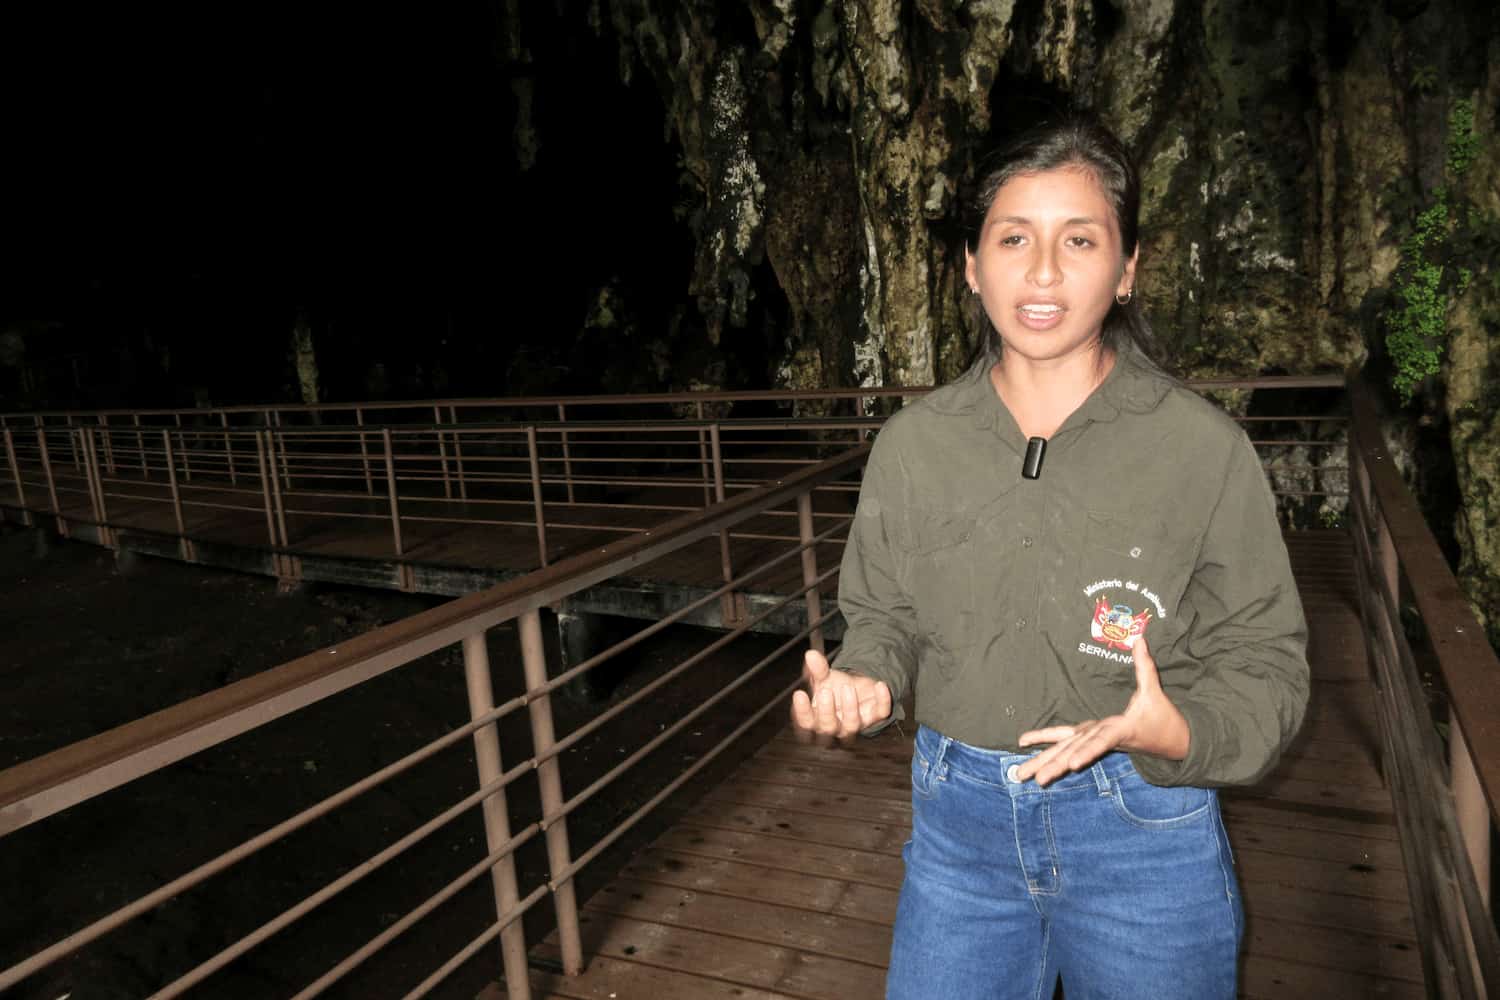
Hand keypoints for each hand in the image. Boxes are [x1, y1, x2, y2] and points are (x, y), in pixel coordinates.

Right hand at [790, 648, 892, 741]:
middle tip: (825, 692)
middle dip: (826, 711)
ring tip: (847, 687)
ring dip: (850, 708)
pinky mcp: (875, 717)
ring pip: (852, 725)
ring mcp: (856, 724)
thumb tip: (811, 655)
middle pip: (828, 728)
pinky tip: (880, 685)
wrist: (857, 689)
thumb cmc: (834, 688)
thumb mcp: (823, 678)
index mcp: (817, 720)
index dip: (802, 712)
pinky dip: (883, 700)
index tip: (800, 694)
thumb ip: (817, 669)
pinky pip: (881, 713)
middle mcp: (836, 728)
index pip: (806, 724)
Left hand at [1014, 636, 1188, 785]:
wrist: (1176, 743)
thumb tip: (1140, 638)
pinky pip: (1070, 745)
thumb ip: (1145, 667)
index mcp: (1120, 730)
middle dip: (1053, 764)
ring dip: (1046, 763)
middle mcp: (1105, 738)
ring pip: (1069, 752)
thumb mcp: (1155, 692)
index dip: (1088, 751)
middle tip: (1030, 778)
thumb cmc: (1163, 718)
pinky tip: (1029, 750)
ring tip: (1022, 775)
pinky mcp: (1097, 741)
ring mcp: (1099, 741)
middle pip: (1076, 752)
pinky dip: (1051, 748)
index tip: (1072, 764)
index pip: (1102, 741)